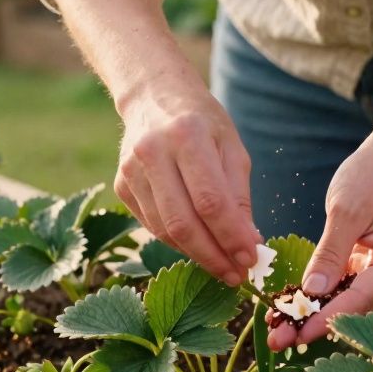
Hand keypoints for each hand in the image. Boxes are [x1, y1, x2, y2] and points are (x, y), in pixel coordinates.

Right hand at [114, 82, 259, 284]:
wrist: (154, 96)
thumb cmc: (203, 122)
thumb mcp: (232, 147)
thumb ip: (239, 196)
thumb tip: (249, 243)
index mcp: (187, 136)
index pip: (210, 201)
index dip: (231, 237)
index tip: (251, 260)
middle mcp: (153, 152)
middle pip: (183, 222)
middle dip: (213, 256)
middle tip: (236, 276)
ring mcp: (131, 171)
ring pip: (165, 230)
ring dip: (196, 255)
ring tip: (222, 266)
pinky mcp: (121, 186)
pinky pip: (152, 226)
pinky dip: (178, 242)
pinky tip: (198, 245)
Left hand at [267, 138, 372, 349]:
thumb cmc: (371, 176)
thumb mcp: (346, 210)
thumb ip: (330, 252)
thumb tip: (312, 292)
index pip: (360, 298)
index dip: (326, 319)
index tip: (296, 335)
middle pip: (355, 309)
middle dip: (315, 324)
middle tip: (277, 341)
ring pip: (349, 305)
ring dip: (315, 316)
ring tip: (278, 330)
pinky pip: (347, 291)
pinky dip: (321, 300)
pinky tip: (292, 309)